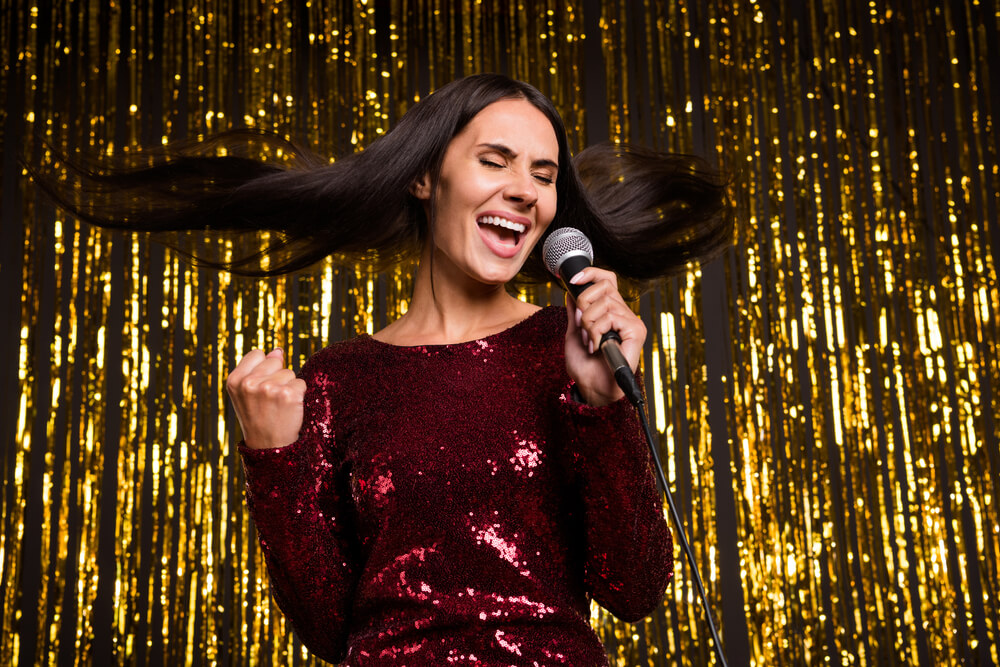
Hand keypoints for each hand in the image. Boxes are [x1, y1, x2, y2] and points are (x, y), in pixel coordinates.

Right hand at [225, 348, 305, 449]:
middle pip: (276, 362)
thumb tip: (278, 350)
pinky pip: (301, 383)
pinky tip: (289, 409)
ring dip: (289, 387)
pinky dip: (299, 395)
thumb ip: (258, 369)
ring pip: (290, 373)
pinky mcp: (288, 395)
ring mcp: (269, 389)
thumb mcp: (248, 393)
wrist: (268, 446)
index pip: (257, 354)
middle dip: (277, 377)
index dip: (263, 369)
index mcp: (234, 380)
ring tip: (279, 405)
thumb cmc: (258, 417)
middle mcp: (249, 383)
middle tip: (270, 400)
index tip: (260, 387)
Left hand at [564, 267, 645, 406]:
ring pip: (605, 302)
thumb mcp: (574, 332)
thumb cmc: (585, 366)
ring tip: (589, 341)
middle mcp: (624, 314)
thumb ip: (575, 312)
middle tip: (581, 325)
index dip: (591, 274)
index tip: (572, 279)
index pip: (607, 280)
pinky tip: (597, 346)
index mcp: (611, 312)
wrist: (592, 388)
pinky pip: (611, 317)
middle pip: (604, 285)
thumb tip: (570, 291)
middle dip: (584, 303)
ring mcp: (632, 322)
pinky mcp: (636, 331)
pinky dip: (596, 331)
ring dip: (588, 323)